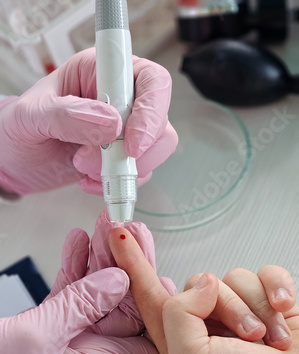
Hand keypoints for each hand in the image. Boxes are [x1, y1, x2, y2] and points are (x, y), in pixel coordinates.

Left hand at [0, 49, 177, 194]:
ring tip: (85, 170)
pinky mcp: (123, 158)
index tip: (130, 143)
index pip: (150, 80)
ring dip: (124, 171)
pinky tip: (88, 180)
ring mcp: (125, 130)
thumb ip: (68, 116)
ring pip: (155, 151)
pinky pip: (139, 173)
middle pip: (160, 121)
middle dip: (134, 151)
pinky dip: (118, 184)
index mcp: (102, 71)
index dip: (150, 111)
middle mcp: (121, 99)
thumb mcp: (32, 116)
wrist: (16, 162)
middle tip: (99, 163)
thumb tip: (111, 124)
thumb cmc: (19, 128)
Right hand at [0, 212, 174, 353]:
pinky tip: (78, 242)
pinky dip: (73, 266)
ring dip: (101, 259)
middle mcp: (89, 352)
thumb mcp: (40, 338)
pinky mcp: (46, 325)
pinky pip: (69, 292)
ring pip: (96, 293)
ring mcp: (69, 336)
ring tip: (107, 228)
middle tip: (132, 234)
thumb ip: (80, 307)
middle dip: (130, 267)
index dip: (160, 311)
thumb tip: (118, 281)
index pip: (149, 343)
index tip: (160, 275)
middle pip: (124, 307)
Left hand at [108, 226, 298, 353]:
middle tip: (247, 337)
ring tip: (266, 338)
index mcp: (179, 335)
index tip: (119, 235)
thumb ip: (179, 315)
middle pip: (202, 282)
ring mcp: (238, 309)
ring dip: (256, 307)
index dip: (133, 263)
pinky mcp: (267, 300)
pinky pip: (267, 273)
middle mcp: (206, 319)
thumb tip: (203, 284)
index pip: (150, 292)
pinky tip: (282, 311)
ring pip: (236, 277)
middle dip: (228, 306)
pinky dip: (278, 290)